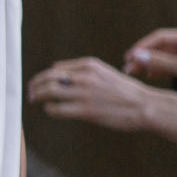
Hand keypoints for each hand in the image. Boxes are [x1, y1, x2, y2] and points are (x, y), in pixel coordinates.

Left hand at [28, 58, 154, 131]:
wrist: (146, 106)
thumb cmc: (125, 92)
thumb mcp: (104, 72)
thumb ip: (82, 71)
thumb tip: (56, 70)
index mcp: (89, 65)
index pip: (56, 69)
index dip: (42, 77)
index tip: (36, 84)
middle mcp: (85, 76)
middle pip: (48, 78)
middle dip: (35, 85)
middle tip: (30, 92)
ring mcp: (84, 93)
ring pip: (49, 91)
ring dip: (37, 96)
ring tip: (34, 100)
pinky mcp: (85, 110)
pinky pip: (57, 109)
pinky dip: (49, 109)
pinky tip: (50, 110)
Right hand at [125, 27, 176, 95]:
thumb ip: (159, 61)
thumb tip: (136, 55)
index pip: (160, 37)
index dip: (142, 46)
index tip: (129, 57)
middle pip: (159, 47)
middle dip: (143, 57)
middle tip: (127, 67)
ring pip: (161, 56)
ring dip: (147, 64)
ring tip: (132, 73)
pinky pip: (167, 64)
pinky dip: (156, 69)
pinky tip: (148, 75)